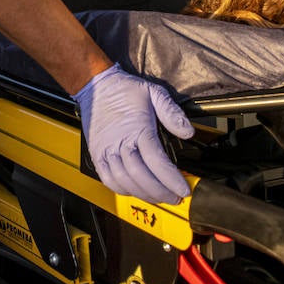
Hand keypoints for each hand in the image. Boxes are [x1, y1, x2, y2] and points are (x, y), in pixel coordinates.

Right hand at [74, 64, 194, 203]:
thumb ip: (171, 112)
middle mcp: (120, 142)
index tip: (184, 190)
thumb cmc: (125, 89)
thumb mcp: (154, 92)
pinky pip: (108, 179)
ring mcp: (106, 150)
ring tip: (159, 197)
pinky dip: (122, 190)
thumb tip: (188, 131)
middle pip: (141, 177)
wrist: (96, 85)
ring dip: (143, 194)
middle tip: (175, 198)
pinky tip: (135, 191)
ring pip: (124, 181)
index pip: (157, 162)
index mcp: (137, 129)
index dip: (171, 180)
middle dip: (161, 192)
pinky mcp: (97, 154)